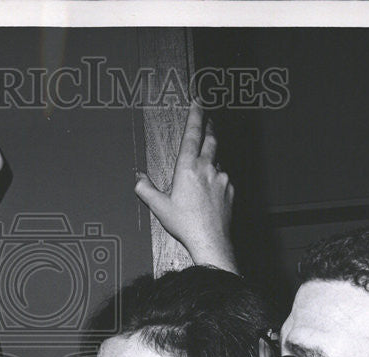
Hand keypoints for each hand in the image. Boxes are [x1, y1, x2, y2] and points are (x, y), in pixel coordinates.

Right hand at [135, 101, 236, 271]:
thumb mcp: (159, 207)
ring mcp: (222, 178)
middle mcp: (207, 168)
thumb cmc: (185, 225)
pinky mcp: (230, 189)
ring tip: (205, 162)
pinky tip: (211, 188)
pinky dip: (217, 177)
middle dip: (209, 126)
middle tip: (208, 119)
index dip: (195, 115)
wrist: (210, 241)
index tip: (197, 102)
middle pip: (211, 139)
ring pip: (217, 160)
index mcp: (188, 168)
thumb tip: (138, 176)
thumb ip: (145, 189)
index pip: (192, 134)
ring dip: (212, 156)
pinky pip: (224, 177)